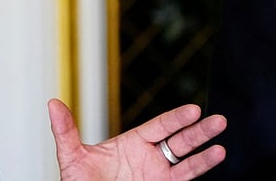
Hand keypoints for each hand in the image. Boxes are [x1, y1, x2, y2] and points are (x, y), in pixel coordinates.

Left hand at [48, 98, 226, 179]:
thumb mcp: (72, 157)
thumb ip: (66, 131)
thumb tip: (53, 103)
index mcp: (131, 143)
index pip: (158, 127)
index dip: (176, 119)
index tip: (194, 109)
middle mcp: (149, 156)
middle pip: (179, 139)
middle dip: (199, 130)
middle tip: (219, 119)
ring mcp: (158, 174)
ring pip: (187, 158)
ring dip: (205, 149)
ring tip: (222, 139)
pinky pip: (186, 177)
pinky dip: (201, 167)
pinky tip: (216, 156)